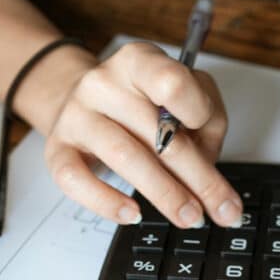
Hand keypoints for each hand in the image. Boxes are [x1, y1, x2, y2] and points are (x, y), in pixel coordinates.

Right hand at [43, 41, 242, 227]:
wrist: (84, 104)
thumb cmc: (142, 105)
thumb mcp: (183, 97)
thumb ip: (206, 121)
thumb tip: (207, 167)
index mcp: (140, 62)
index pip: (171, 81)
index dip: (196, 110)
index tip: (207, 134)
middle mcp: (104, 84)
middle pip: (158, 133)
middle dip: (198, 178)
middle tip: (222, 209)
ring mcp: (77, 116)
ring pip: (125, 158)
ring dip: (165, 194)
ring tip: (189, 217)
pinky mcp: (57, 149)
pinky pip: (76, 180)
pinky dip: (106, 202)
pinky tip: (132, 214)